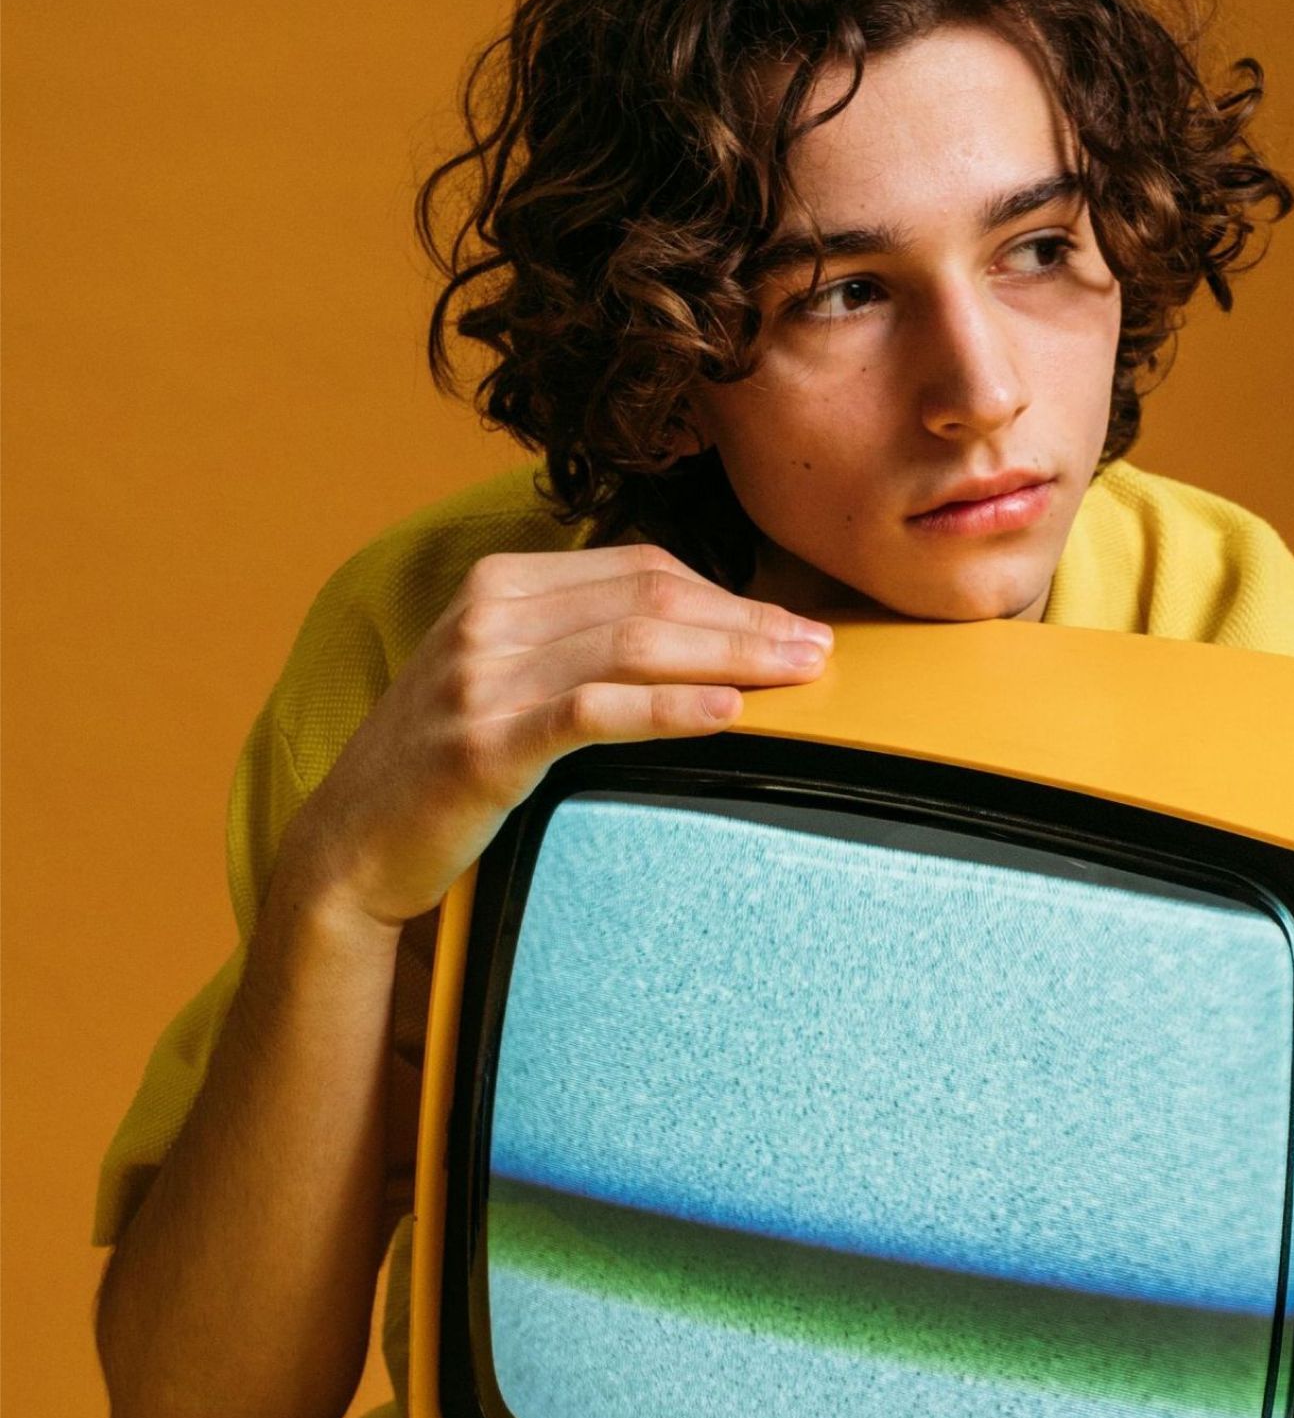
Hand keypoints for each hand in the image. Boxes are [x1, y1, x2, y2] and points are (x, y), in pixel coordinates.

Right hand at [279, 543, 834, 930]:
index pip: (642, 570)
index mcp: (501, 583)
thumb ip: (581, 639)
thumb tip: (707, 632)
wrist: (349, 847)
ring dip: (732, 657)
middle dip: (748, 621)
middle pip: (650, 601)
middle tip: (820, 647)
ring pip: (633, 646)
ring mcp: (480, 678)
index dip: (727, 593)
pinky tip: (727, 713)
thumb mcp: (506, 673)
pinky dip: (669, 707)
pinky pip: (594, 712)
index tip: (792, 622)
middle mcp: (488, 616)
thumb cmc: (446, 761)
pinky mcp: (480, 745)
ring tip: (799, 674)